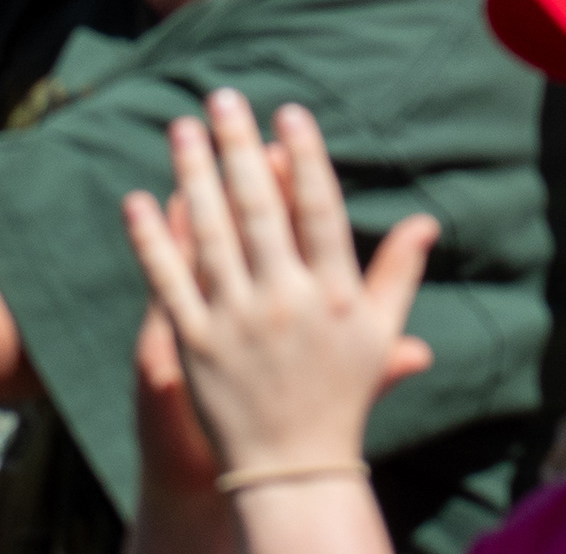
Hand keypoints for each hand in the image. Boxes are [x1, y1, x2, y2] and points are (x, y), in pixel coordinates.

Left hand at [122, 91, 437, 481]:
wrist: (291, 469)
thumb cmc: (341, 397)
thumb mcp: (379, 334)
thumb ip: (398, 273)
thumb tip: (426, 220)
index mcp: (333, 293)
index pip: (318, 209)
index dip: (304, 156)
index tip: (287, 112)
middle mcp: (284, 301)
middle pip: (259, 208)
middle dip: (239, 147)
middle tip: (223, 96)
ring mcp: (234, 322)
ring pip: (210, 233)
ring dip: (193, 174)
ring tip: (181, 126)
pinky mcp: (193, 344)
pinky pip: (169, 282)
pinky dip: (152, 240)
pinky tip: (138, 199)